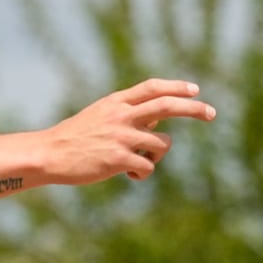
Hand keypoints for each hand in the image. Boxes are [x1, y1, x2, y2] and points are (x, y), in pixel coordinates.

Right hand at [38, 78, 215, 183]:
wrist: (50, 154)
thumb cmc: (74, 138)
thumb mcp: (99, 117)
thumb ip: (127, 115)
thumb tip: (157, 121)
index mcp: (116, 102)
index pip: (152, 88)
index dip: (176, 87)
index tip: (195, 90)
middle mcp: (121, 115)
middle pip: (167, 106)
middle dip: (194, 108)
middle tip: (212, 113)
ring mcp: (121, 136)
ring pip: (162, 143)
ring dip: (156, 155)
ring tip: (137, 162)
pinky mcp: (119, 158)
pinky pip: (148, 166)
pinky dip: (143, 173)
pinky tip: (129, 175)